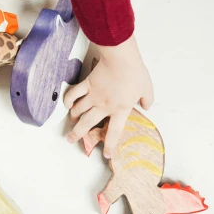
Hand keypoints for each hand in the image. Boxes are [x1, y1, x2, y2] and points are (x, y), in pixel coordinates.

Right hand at [64, 35, 153, 158]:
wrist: (121, 59)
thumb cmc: (135, 74)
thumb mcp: (147, 89)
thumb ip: (147, 100)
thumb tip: (146, 106)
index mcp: (120, 110)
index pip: (113, 132)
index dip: (109, 145)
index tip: (106, 155)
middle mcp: (103, 106)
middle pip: (87, 124)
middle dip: (78, 134)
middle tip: (71, 139)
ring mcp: (93, 96)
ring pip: (78, 111)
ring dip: (73, 118)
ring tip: (71, 122)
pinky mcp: (86, 84)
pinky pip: (73, 94)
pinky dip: (68, 100)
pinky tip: (67, 105)